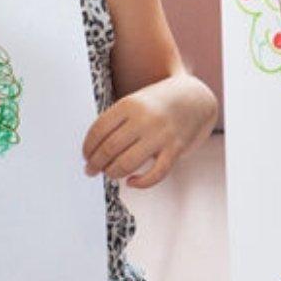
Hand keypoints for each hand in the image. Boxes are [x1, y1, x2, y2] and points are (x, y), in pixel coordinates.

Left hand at [81, 76, 210, 187]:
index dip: (87, 147)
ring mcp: (160, 135)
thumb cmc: (158, 102)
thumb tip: (94, 151)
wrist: (195, 98)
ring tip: (109, 173)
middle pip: (109, 148)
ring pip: (127, 163)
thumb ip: (117, 121)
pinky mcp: (175, 149)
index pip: (99, 130)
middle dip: (95, 164)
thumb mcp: (135, 101)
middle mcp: (144, 119)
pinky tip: (132, 182)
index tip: (85, 156)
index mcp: (129, 104)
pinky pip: (155, 174)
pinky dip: (140, 183)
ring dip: (112, 173)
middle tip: (90, 170)